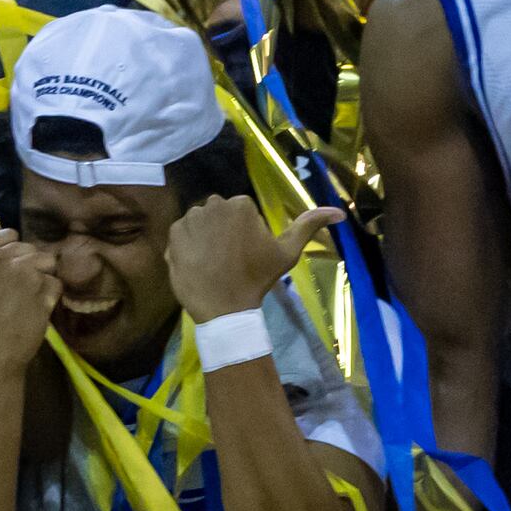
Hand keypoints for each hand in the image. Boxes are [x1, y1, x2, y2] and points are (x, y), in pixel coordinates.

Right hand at [0, 223, 58, 378]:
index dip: (8, 250)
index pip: (8, 234)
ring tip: (27, 294)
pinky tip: (37, 305)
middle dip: (24, 263)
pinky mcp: (45, 288)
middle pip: (27, 247)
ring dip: (40, 274)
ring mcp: (26, 273)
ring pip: (45, 260)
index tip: (2, 268)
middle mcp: (1, 259)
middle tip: (13, 286)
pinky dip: (50, 293)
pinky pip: (55, 281)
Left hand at [166, 194, 337, 325]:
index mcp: (241, 204)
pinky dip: (188, 247)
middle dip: (222, 231)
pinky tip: (198, 264)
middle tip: (229, 259)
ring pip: (199, 223)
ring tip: (213, 262)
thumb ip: (309, 225)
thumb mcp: (288, 252)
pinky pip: (181, 235)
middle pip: (218, 215)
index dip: (243, 233)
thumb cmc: (257, 278)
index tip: (245, 252)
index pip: (240, 213)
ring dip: (204, 238)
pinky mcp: (172, 234)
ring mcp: (189, 218)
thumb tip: (339, 212)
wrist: (224, 306)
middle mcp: (212, 204)